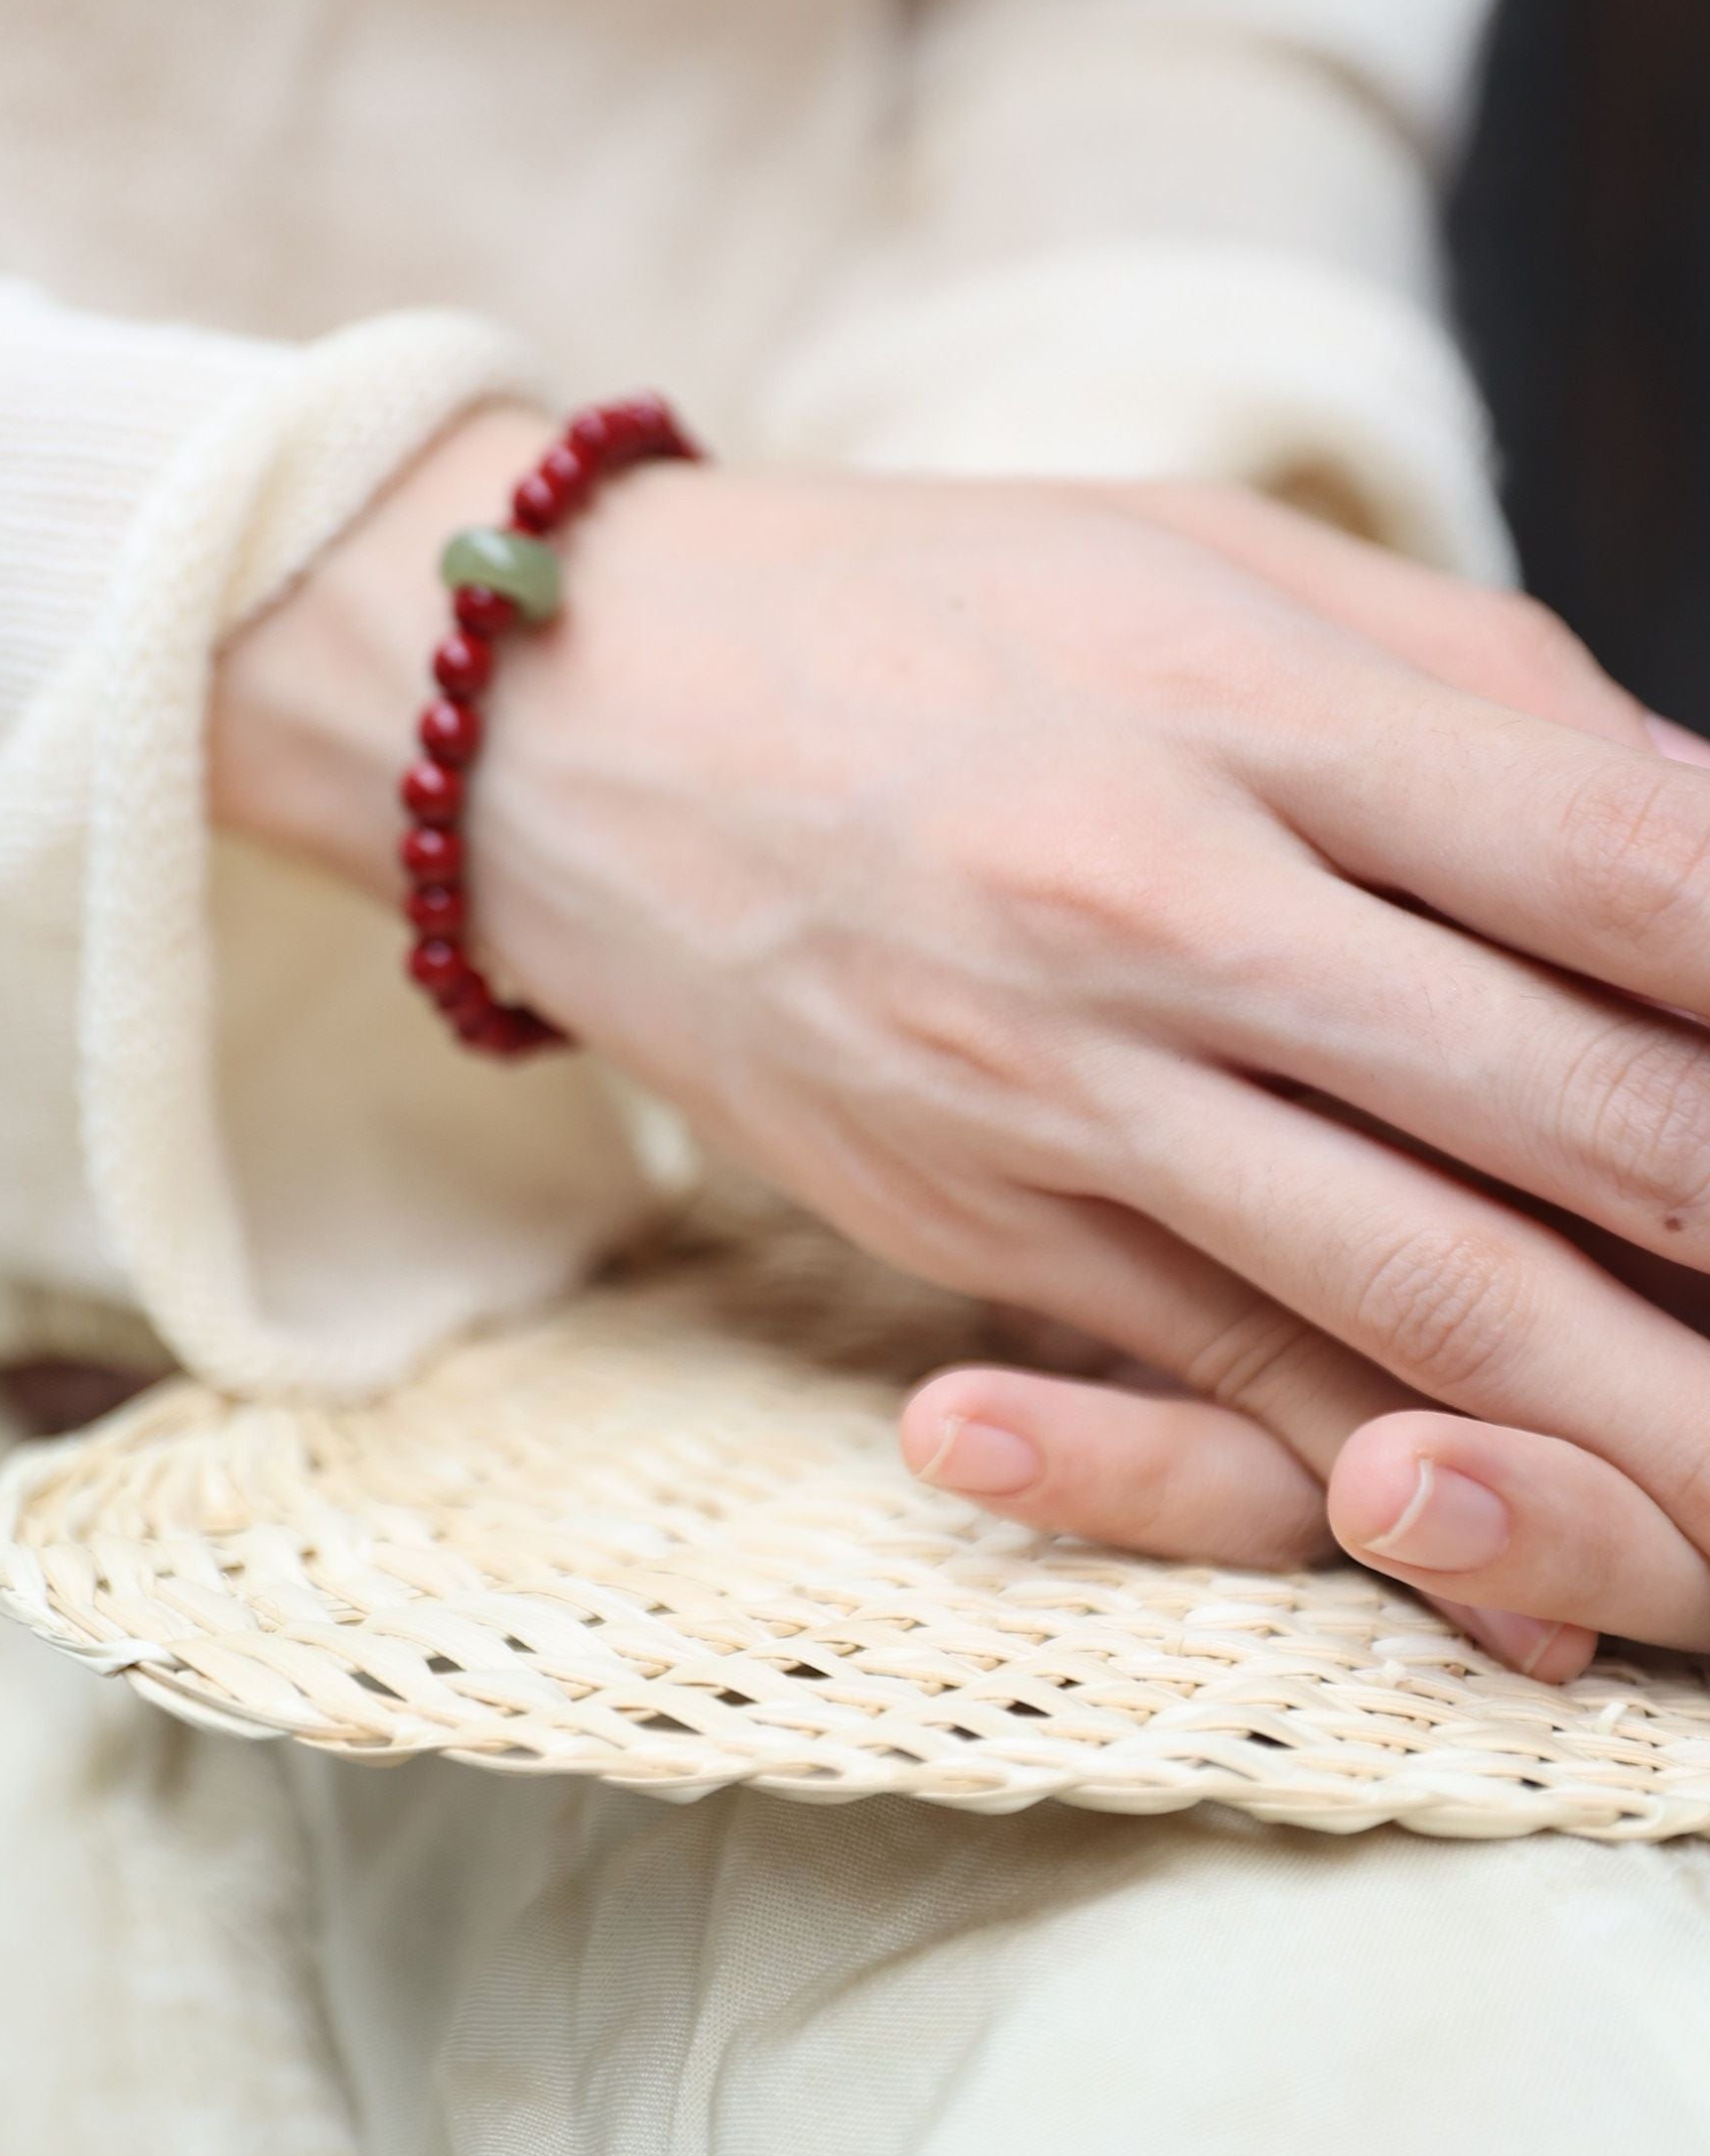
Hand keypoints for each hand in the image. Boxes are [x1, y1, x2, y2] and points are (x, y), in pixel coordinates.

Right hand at [215, 412, 1709, 1664]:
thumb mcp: (1200, 567)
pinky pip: (1238, 1400)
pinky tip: (1557, 1588)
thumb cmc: (920, 607)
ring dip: (1663, 1420)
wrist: (557, 721)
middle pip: (1585, 1117)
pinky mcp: (983, 1232)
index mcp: (1244, 706)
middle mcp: (1164, 911)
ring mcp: (1065, 1098)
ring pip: (1439, 1311)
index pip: (1632, 874)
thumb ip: (1476, 700)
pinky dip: (1416, 1507)